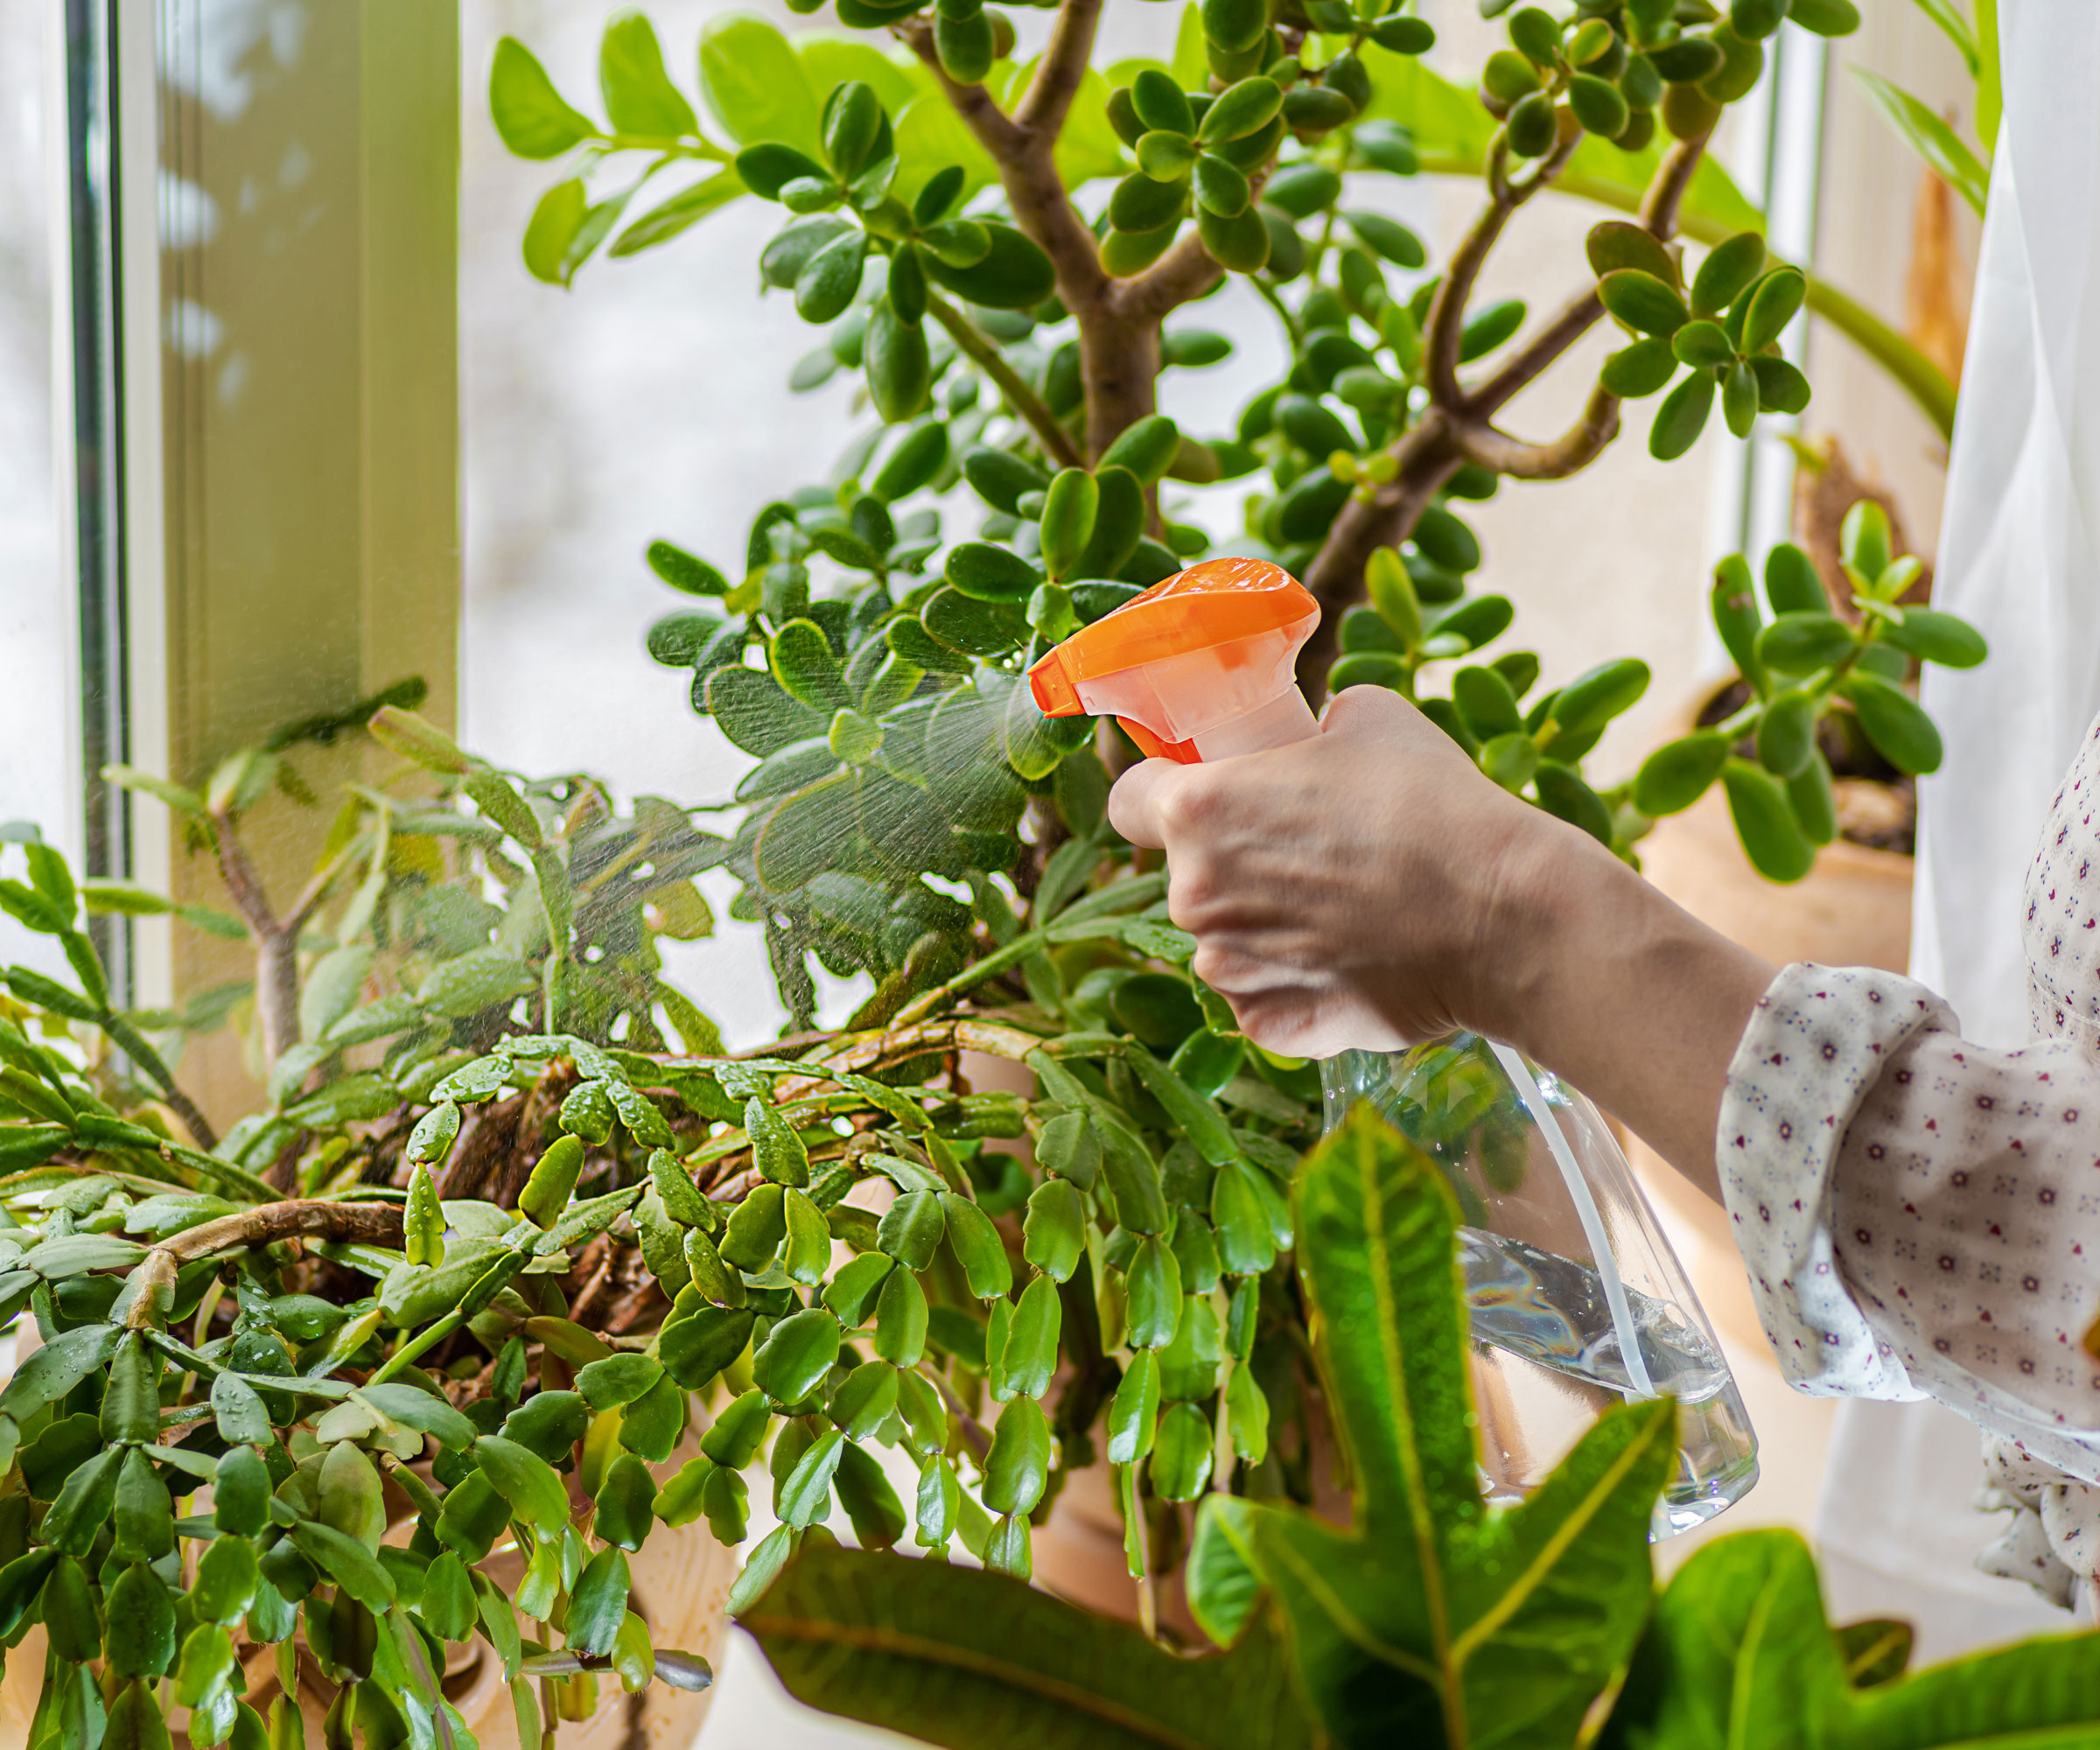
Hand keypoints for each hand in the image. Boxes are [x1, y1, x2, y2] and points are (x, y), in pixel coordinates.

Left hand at [1107, 686, 1571, 1056]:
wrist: (1499, 913)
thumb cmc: (1431, 804)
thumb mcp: (1365, 717)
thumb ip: (1307, 732)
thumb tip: (1309, 741)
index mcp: (1196, 809)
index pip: (1130, 799)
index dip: (1165, 791)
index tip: (1206, 794)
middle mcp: (1192, 894)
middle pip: (1188, 875)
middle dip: (1233, 864)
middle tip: (1311, 851)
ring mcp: (1228, 969)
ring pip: (1225, 941)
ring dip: (1264, 926)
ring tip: (1345, 908)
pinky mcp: (1269, 1025)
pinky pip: (1263, 998)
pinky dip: (1297, 983)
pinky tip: (1355, 957)